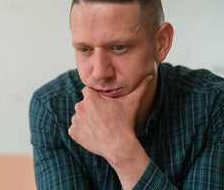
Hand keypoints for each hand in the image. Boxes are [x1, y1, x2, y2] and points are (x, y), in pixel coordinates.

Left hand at [68, 75, 152, 189]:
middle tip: (103, 119)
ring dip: (86, 121)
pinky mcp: (73, 132)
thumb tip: (150, 76)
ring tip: (99, 127)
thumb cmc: (125, 123)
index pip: (88, 92)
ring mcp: (75, 120)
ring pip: (79, 117)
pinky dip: (81, 132)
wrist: (119, 146)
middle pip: (83, 105)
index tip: (103, 106)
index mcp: (90, 97)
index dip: (95, 99)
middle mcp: (80, 106)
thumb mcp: (132, 103)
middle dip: (90, 110)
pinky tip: (93, 135)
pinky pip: (75, 130)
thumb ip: (139, 88)